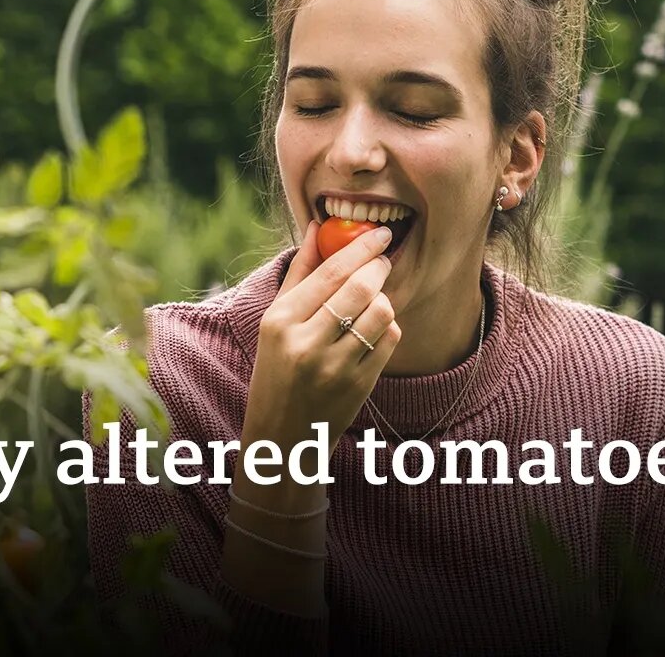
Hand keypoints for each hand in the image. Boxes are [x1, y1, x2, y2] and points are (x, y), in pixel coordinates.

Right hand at [243, 220, 401, 453]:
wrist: (282, 436)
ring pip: (382, 312)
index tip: (380, 233)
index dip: (361, 247)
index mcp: (280, 322)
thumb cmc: (276, 371)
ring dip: (383, 300)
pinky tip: (371, 332)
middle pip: (361, 288)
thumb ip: (299, 273)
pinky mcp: (359, 385)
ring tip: (371, 303)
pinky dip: (387, 328)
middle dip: (379, 268)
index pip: (330, 272)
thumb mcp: (275, 322)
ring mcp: (335, 367)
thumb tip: (318, 227)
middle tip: (381, 262)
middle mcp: (306, 343)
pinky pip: (390, 340)